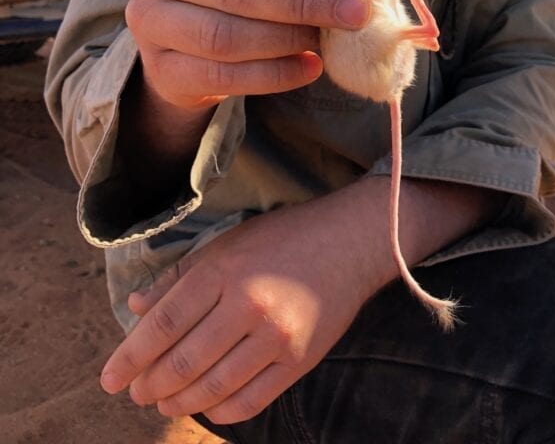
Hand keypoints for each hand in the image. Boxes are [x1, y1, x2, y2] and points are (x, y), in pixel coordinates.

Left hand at [100, 185, 388, 423]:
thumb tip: (135, 309)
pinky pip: (252, 399)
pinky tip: (207, 407)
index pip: (165, 322)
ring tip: (164, 404)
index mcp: (225, 269)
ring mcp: (277, 334)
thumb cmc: (282, 238)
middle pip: (184, 361)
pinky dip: (221, 411)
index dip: (131, 355)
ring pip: (214, 386)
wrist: (350, 241)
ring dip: (180, 402)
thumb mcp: (227, 242)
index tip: (110, 378)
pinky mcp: (301, 358)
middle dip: (151, 385)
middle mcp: (249, 303)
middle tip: (135, 393)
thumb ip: (180, 276)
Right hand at [125, 0, 370, 109]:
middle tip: (353, 11)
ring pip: (225, 36)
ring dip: (286, 39)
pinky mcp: (160, 69)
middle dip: (302, 0)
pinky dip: (274, 75)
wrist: (185, 38)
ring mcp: (151, 21)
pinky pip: (223, 76)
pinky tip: (310, 67)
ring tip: (326, 39)